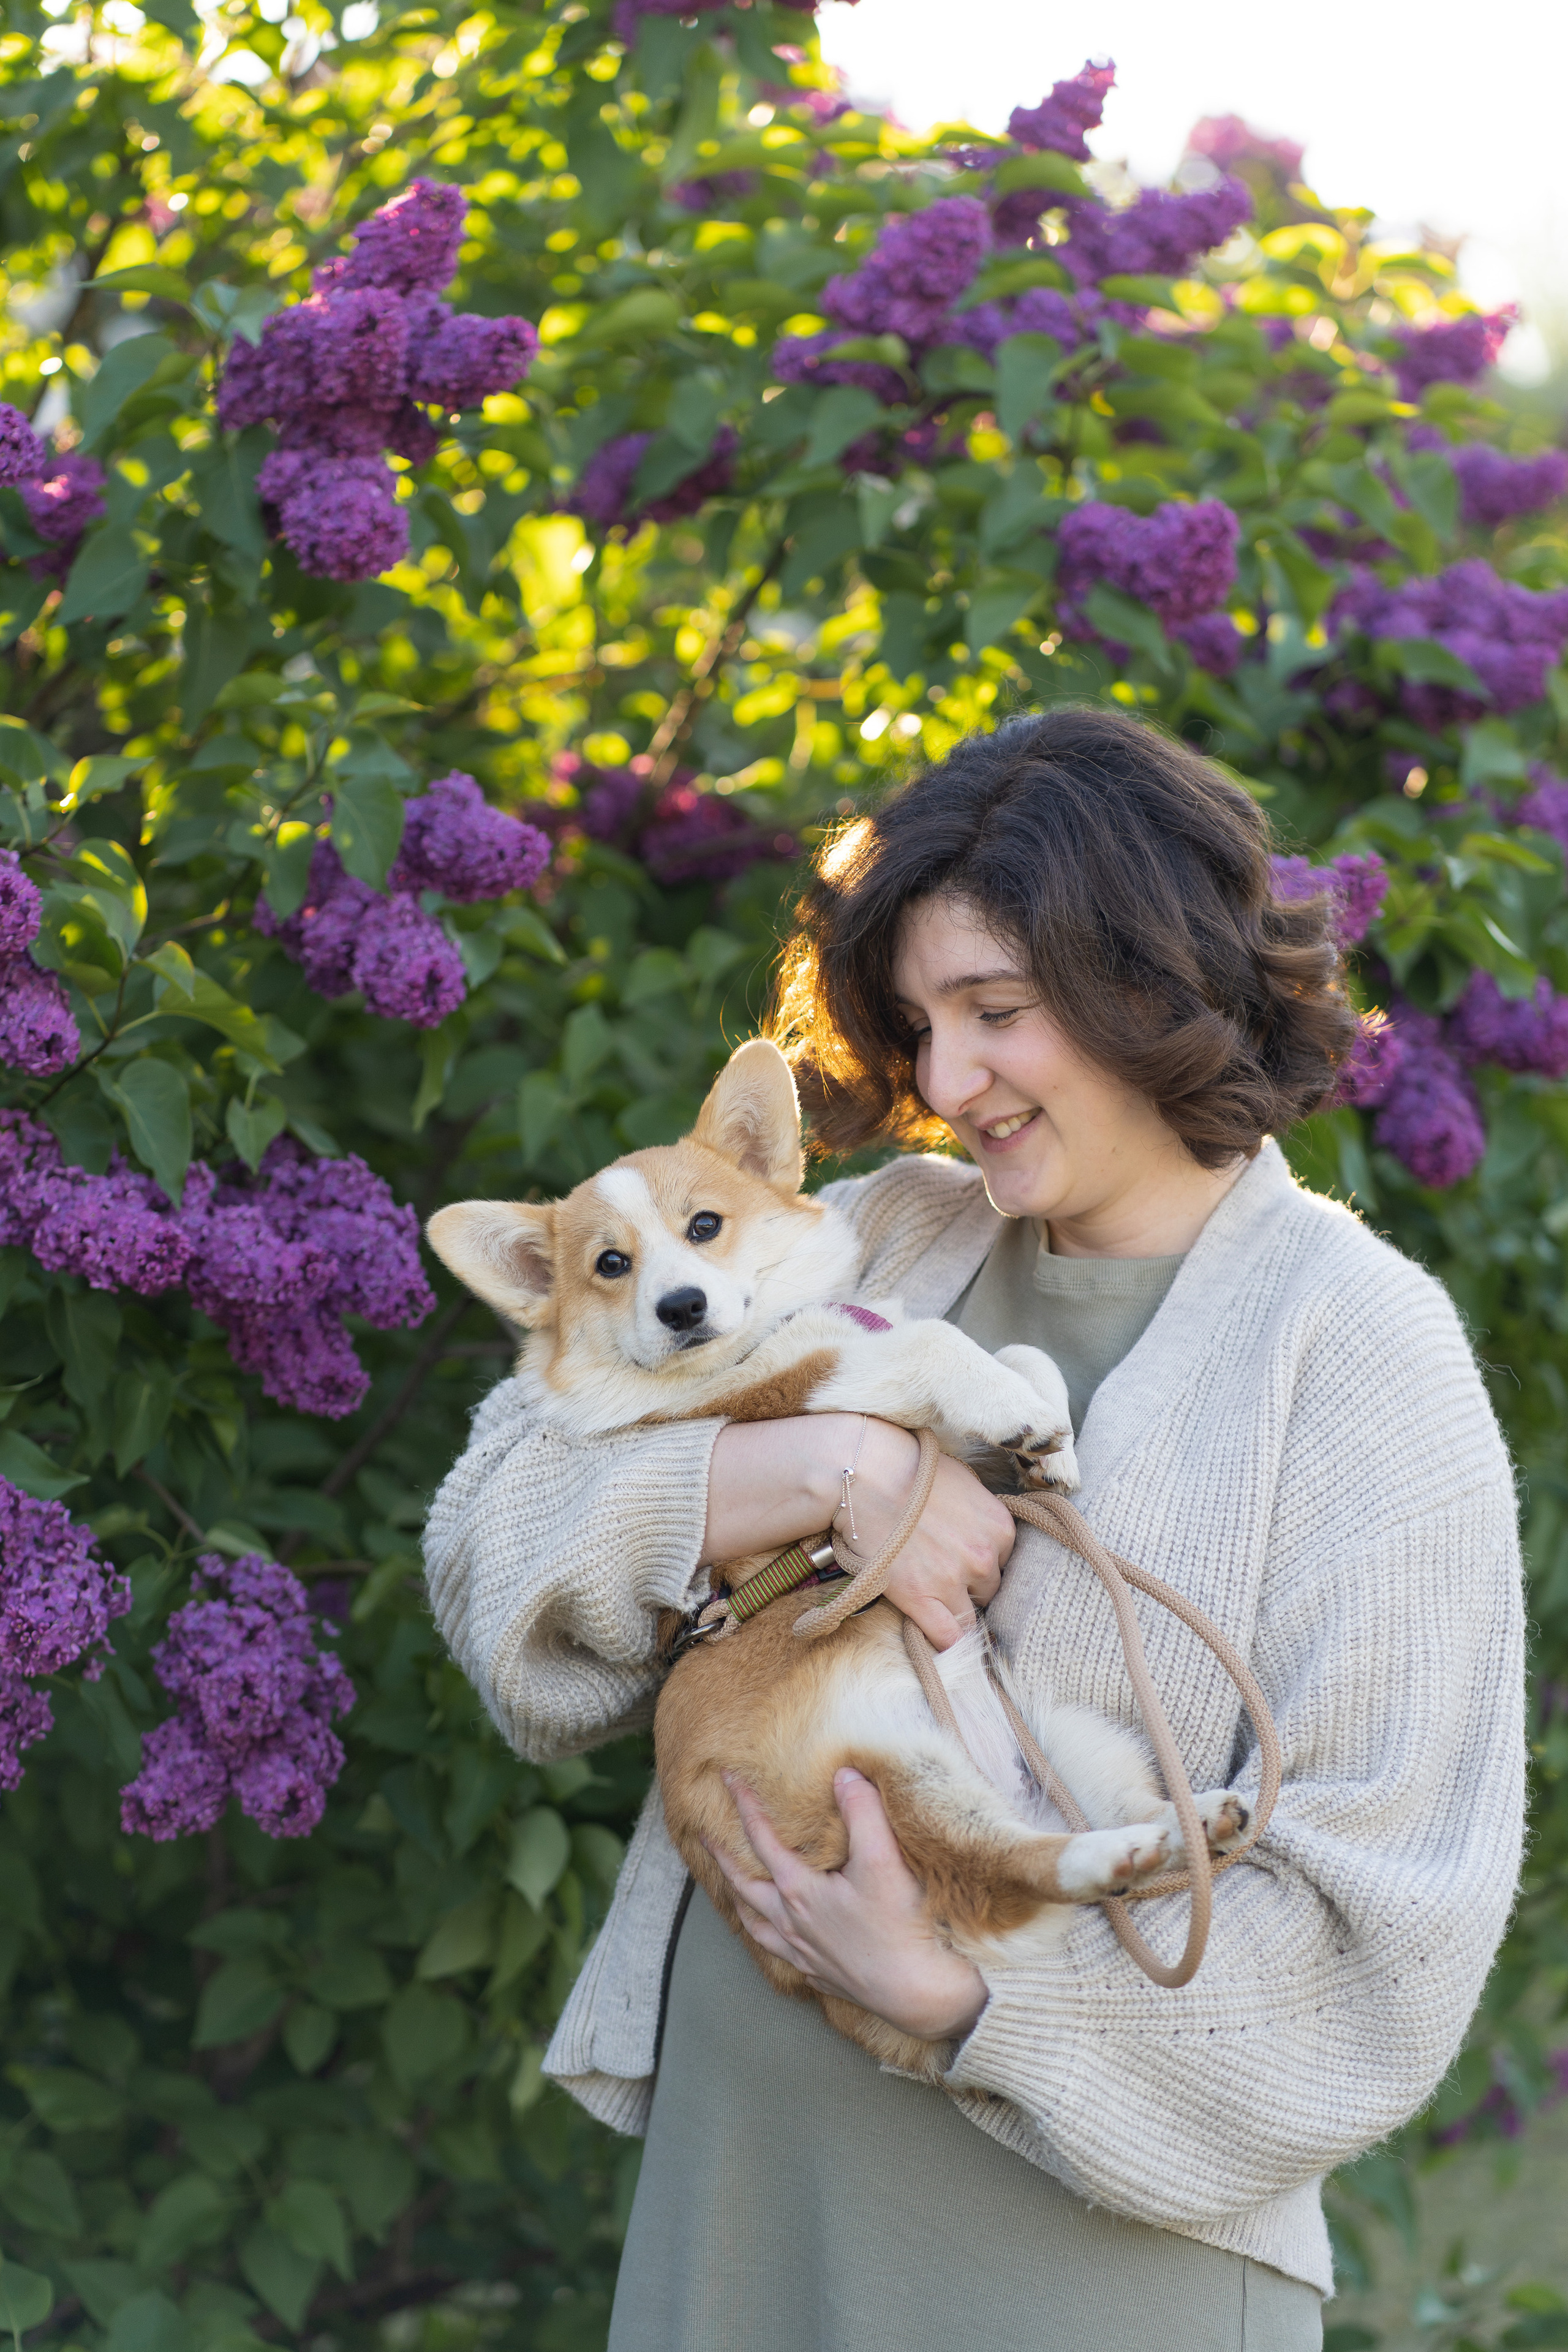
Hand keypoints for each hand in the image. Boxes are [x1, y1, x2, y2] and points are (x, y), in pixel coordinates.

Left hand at [707, 1768, 988, 2044]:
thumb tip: (843, 1774)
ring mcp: (805, 1954)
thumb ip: (862, 1811)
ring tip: (734, 1893)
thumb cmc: (900, 1925)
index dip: (743, 1806)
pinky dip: (775, 1941)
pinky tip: (783, 1939)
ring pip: (759, 1927)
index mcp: (799, 1891)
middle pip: (745, 1886)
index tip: (726, 1778)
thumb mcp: (882, 1858)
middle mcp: (792, 1924)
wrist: (920, 1992)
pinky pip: (785, 1956)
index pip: (761, 1839)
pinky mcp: (823, 1976)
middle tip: (705, 1838)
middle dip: (723, 1858)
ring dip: (742, 1904)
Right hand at [845, 1424, 1016, 1651]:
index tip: (963, 1564)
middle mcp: (984, 1556)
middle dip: (970, 1588)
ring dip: (954, 1612)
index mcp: (1000, 1527)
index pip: (1006, 1564)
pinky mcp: (920, 1598)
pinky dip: (944, 1641)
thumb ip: (982, 1514)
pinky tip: (934, 1635)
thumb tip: (983, 1532)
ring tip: (932, 1600)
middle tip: (942, 1578)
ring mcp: (953, 1580)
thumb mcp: (964, 1481)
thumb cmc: (910, 1469)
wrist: (865, 1473)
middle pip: (990, 1592)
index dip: (982, 1565)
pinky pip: (947, 1638)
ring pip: (971, 1619)